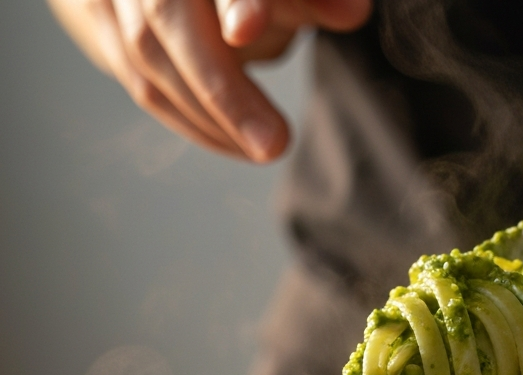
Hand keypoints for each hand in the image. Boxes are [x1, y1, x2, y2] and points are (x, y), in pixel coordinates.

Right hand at [47, 0, 371, 160]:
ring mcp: (116, 1)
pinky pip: (145, 87)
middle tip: (273, 143)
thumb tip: (354, 12)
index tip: (248, 25)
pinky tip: (237, 143)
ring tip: (268, 146)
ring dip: (213, 118)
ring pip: (151, 63)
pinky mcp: (102, 29)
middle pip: (165, 23)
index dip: (237, 1)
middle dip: (223, 89)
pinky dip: (196, 122)